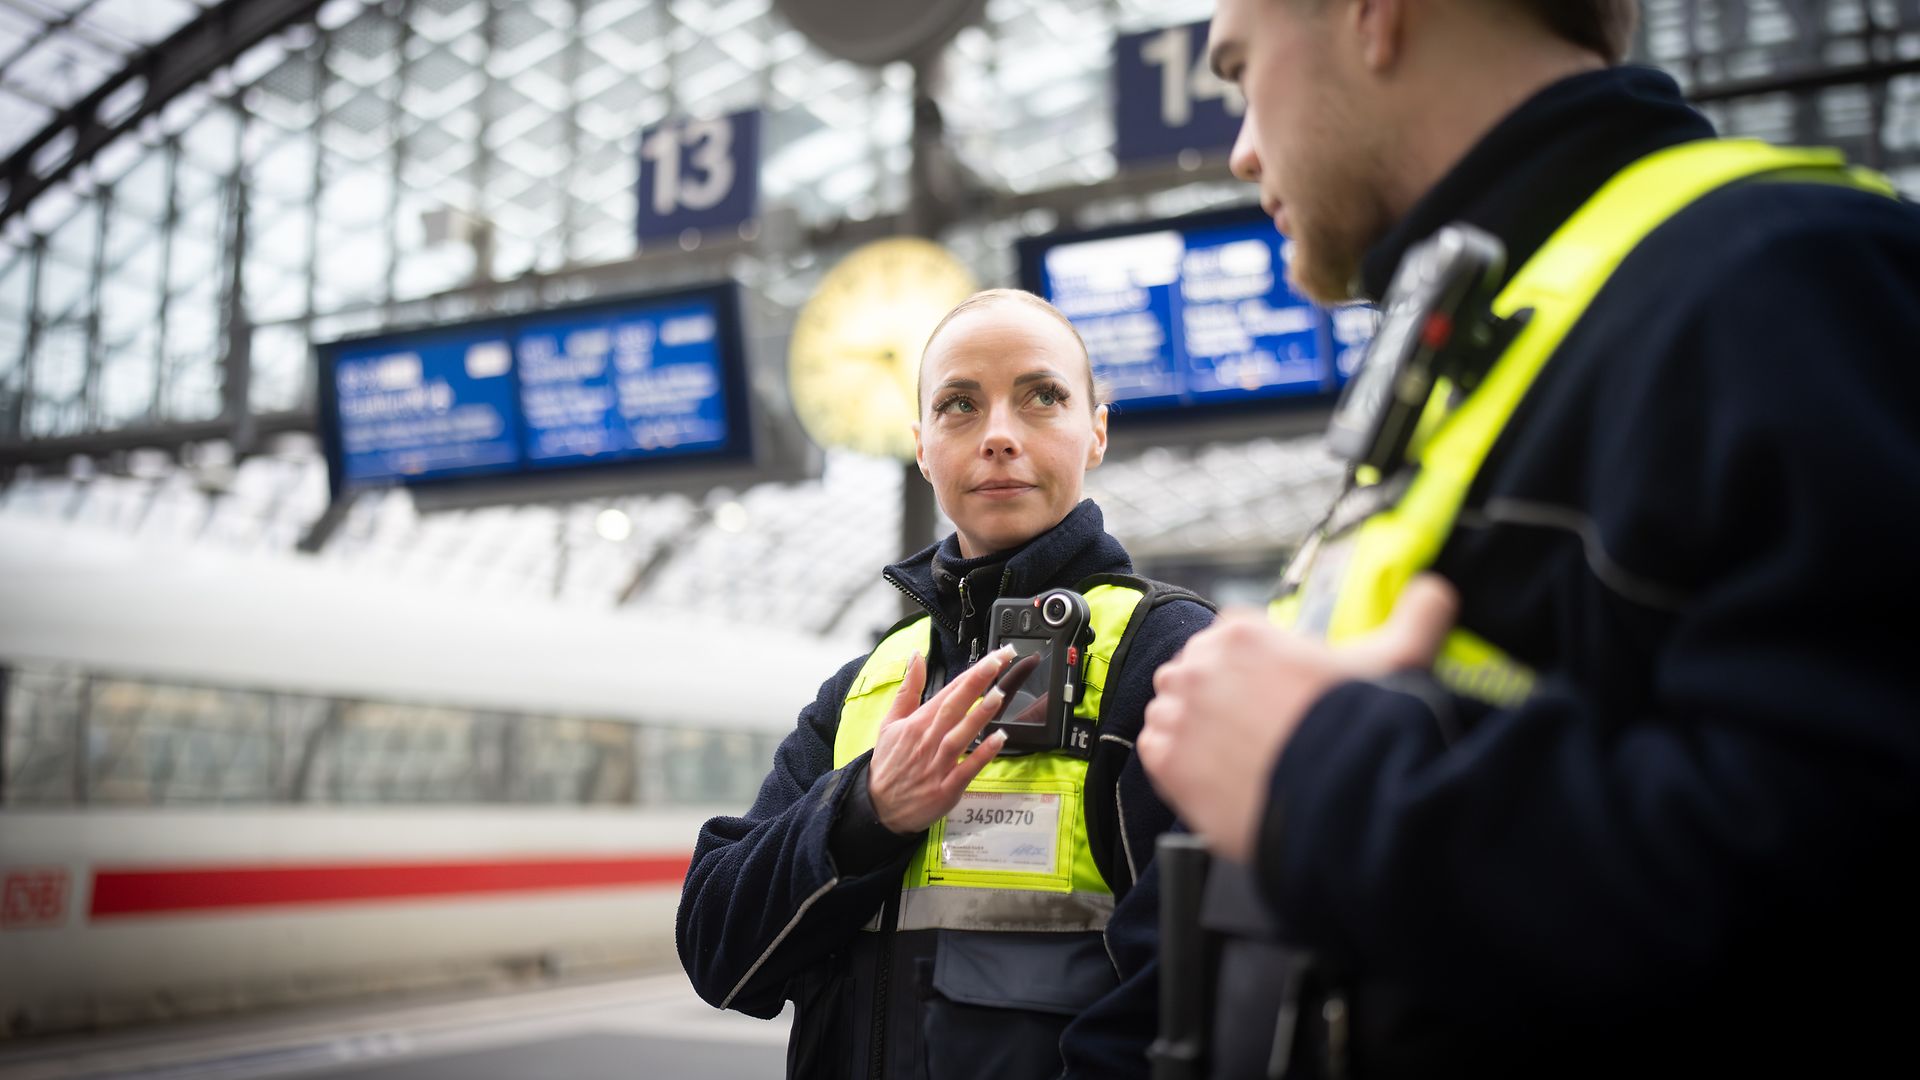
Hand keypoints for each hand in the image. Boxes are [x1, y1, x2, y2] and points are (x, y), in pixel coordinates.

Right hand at [868, 646, 1013, 833]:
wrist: (878, 808)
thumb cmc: (888, 764)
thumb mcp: (890, 723)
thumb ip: (908, 689)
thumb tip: (916, 656)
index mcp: (916, 723)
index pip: (948, 691)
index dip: (972, 672)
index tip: (994, 657)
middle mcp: (927, 740)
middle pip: (955, 706)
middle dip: (978, 681)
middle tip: (1000, 660)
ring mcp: (937, 765)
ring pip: (961, 735)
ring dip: (980, 714)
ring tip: (999, 694)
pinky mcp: (946, 788)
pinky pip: (967, 768)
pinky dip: (982, 754)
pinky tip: (999, 739)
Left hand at [1137, 574, 1459, 861]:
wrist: (1341, 802)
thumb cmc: (1365, 730)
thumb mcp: (1400, 660)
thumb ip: (1418, 616)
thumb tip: (1437, 591)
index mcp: (1244, 633)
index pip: (1230, 636)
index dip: (1254, 667)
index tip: (1274, 693)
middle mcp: (1201, 666)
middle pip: (1196, 671)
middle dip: (1220, 693)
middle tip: (1257, 728)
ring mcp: (1179, 713)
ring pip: (1172, 707)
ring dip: (1194, 725)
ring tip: (1236, 754)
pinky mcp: (1165, 760)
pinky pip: (1156, 748)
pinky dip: (1177, 760)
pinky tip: (1214, 774)